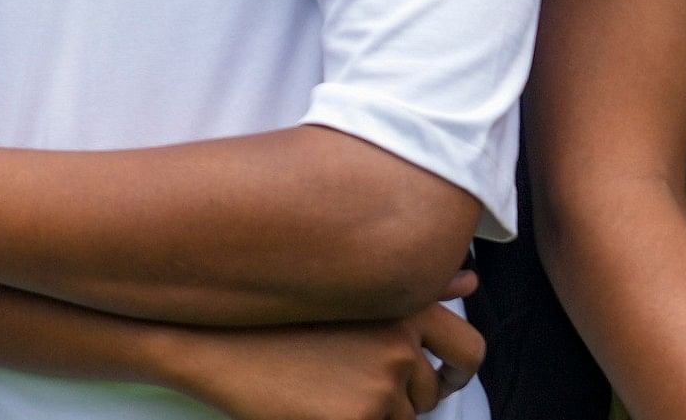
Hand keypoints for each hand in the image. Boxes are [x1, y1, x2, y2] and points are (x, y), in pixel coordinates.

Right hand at [151, 289, 483, 419]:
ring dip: (377, 412)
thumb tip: (470, 280)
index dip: (458, 369)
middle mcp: (399, 345)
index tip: (444, 376)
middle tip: (375, 393)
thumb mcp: (348, 288)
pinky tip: (318, 406)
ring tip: (329, 391)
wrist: (215, 343)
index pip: (468, 348)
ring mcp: (379, 387)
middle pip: (432, 392)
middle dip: (413, 397)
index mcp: (401, 308)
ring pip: (402, 418)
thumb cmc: (276, 312)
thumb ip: (415, 286)